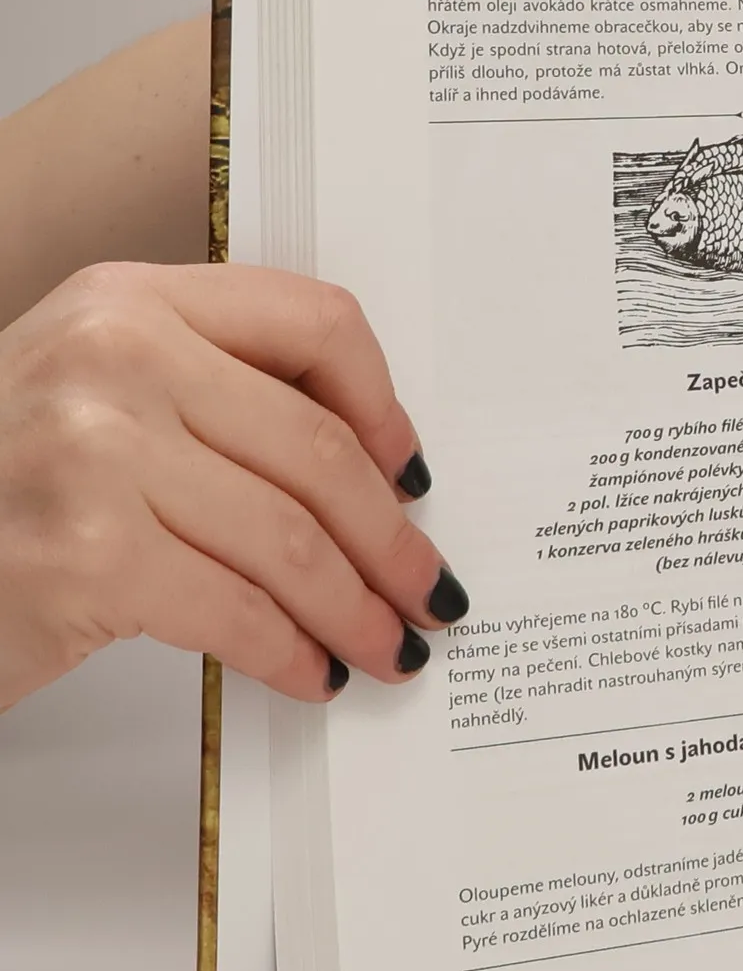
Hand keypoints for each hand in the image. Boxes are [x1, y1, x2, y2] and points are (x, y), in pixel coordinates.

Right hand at [0, 263, 463, 711]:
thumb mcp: (94, 399)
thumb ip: (211, 399)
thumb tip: (370, 476)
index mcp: (129, 299)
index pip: (312, 319)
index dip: (385, 405)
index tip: (412, 474)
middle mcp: (114, 356)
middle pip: (320, 448)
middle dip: (392, 539)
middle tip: (429, 590)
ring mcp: (93, 452)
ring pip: (291, 539)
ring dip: (358, 608)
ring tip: (391, 645)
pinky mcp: (85, 555)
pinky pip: (238, 611)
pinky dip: (292, 652)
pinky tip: (314, 672)